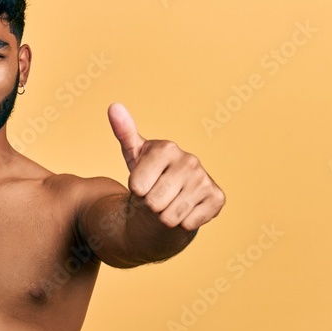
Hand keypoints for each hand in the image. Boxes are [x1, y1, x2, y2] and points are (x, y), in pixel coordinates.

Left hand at [108, 103, 224, 230]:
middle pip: (153, 203)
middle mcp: (190, 160)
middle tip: (157, 195)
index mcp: (167, 148)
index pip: (137, 186)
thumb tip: (113, 107)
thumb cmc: (150, 174)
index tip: (144, 182)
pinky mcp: (217, 198)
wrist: (173, 195)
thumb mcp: (134, 155)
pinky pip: (188, 224)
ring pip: (170, 217)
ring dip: (165, 217)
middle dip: (150, 206)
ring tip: (169, 203)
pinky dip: (183, 222)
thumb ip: (123, 132)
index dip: (137, 190)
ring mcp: (205, 179)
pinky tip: (186, 209)